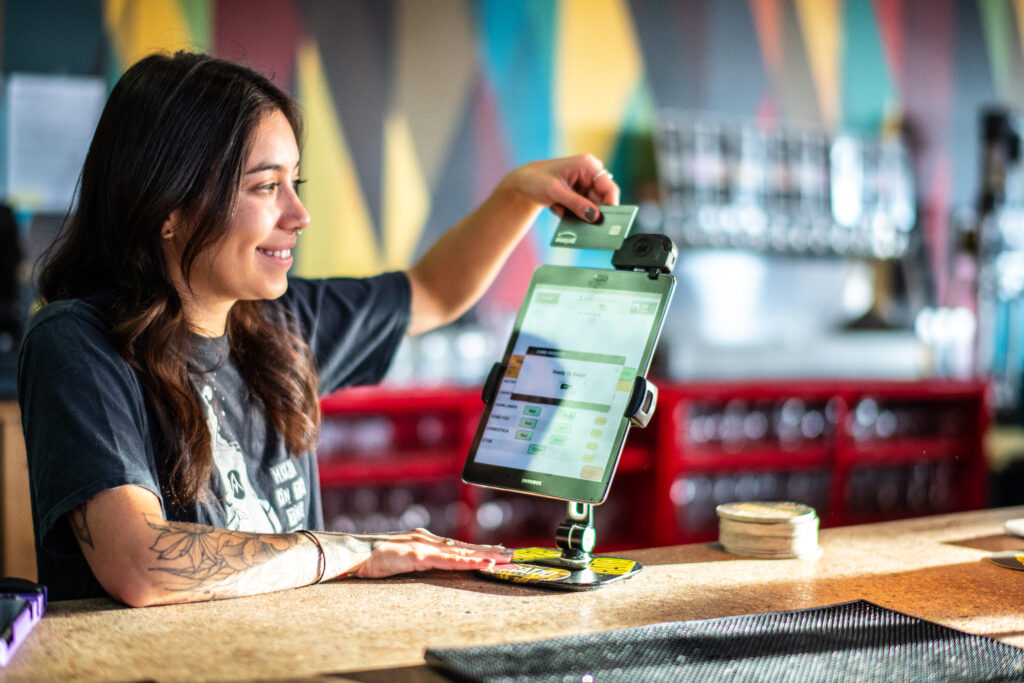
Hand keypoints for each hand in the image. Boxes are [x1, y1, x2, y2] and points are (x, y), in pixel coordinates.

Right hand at [316, 528, 512, 579]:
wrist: (353, 552)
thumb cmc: (372, 558)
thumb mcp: (399, 558)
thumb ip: (416, 559)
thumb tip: (429, 564)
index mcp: (424, 540)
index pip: (457, 546)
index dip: (478, 549)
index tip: (496, 552)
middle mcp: (428, 539)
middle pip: (465, 546)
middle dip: (489, 551)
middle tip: (511, 555)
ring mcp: (424, 546)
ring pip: (461, 552)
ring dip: (484, 555)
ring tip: (504, 559)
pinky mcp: (418, 556)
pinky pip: (447, 561)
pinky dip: (466, 562)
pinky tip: (481, 564)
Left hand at [499, 153, 620, 222]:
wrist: (523, 182)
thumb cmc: (537, 179)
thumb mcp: (555, 192)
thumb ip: (576, 204)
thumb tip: (595, 217)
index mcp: (587, 166)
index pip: (608, 188)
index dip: (610, 205)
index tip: (605, 222)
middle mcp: (590, 174)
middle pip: (602, 200)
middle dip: (589, 212)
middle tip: (577, 220)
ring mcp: (585, 184)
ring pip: (592, 207)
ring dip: (576, 212)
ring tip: (559, 208)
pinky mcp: (580, 194)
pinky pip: (583, 209)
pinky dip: (571, 212)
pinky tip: (556, 206)